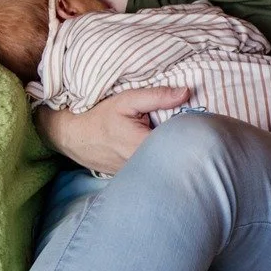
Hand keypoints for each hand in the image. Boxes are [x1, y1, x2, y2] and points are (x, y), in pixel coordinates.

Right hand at [36, 85, 190, 173]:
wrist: (73, 137)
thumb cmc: (99, 117)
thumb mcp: (127, 100)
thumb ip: (157, 97)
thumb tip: (186, 92)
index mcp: (144, 145)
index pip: (180, 142)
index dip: (190, 131)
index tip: (197, 120)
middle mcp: (143, 164)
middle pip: (175, 155)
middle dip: (184, 142)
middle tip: (187, 127)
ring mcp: (138, 174)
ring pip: (165, 164)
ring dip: (171, 152)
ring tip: (173, 138)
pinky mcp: (134, 178)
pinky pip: (154, 169)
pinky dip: (159, 159)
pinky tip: (159, 149)